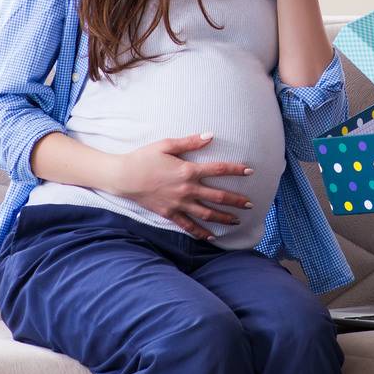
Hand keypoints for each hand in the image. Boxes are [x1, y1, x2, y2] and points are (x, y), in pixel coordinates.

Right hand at [109, 133, 254, 240]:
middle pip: (217, 196)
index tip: (250, 171)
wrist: (123, 177)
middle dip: (236, 200)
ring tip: (237, 221)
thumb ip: (190, 142)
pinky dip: (201, 232)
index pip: (218, 169)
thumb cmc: (144, 158)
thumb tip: (210, 135)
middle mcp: (186, 189)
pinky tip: (212, 237)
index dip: (235, 170)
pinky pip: (188, 226)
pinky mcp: (170, 214)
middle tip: (251, 203)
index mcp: (187, 170)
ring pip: (207, 214)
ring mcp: (179, 204)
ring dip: (224, 218)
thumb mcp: (166, 145)